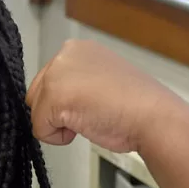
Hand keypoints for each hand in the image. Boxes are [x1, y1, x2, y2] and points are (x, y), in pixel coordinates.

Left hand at [26, 40, 187, 153]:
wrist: (152, 117)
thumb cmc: (134, 106)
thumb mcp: (98, 80)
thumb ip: (75, 82)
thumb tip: (56, 101)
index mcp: (77, 49)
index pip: (48, 82)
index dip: (64, 103)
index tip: (91, 104)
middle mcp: (64, 54)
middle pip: (36, 96)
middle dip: (56, 112)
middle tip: (90, 113)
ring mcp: (57, 74)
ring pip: (36, 113)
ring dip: (58, 125)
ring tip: (89, 118)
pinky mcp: (53, 98)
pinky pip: (40, 130)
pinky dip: (58, 138)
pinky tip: (86, 125)